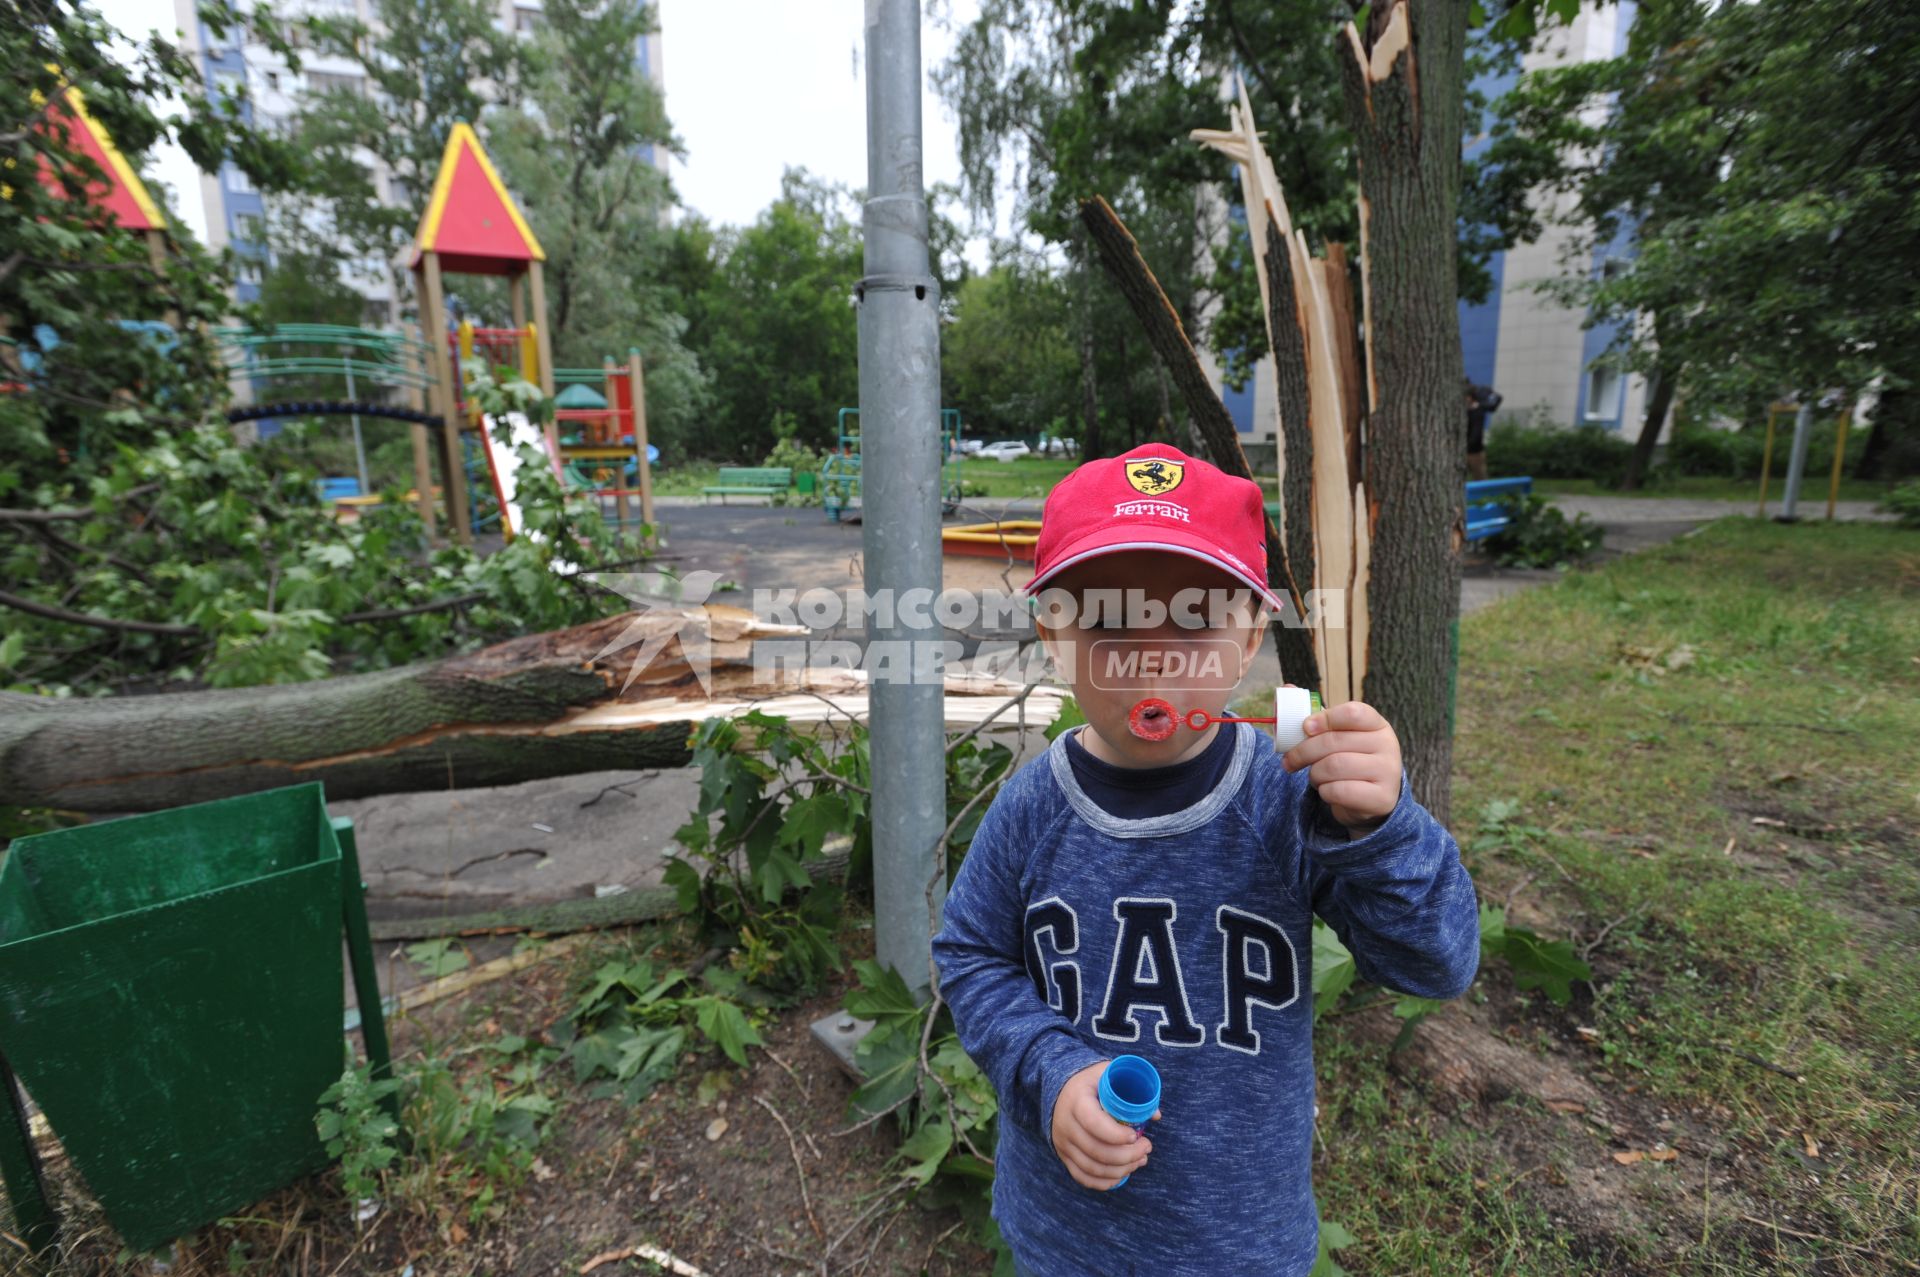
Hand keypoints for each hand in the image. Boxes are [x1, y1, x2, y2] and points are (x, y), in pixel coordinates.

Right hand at [1051, 1062, 1157, 1190]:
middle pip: (1097, 1151)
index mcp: (1077, 1101)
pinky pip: (1083, 1177)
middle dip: (1128, 1155)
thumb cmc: (1092, 1082)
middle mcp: (1066, 1124)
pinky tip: (1121, 1175)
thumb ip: (1133, 1088)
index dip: (1117, 1135)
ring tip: (1140, 1160)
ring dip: (1121, 1170)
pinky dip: (1104, 1182)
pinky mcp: (1064, 1156)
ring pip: (1093, 1168)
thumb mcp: (1108, 1074)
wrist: (1061, 1090)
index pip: (1095, 1123)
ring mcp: (1063, 1143)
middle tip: (1146, 1148)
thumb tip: (1155, 1115)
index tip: (1136, 1135)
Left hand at [1280, 699, 1402, 834]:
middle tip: (1289, 761)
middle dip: (1303, 752)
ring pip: (1334, 766)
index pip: (1353, 712)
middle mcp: (1388, 745)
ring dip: (1314, 773)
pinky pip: (1339, 790)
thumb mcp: (1338, 737)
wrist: (1369, 800)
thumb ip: (1316, 715)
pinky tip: (1327, 790)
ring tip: (1315, 776)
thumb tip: (1288, 688)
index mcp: (1377, 725)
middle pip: (1334, 741)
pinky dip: (1324, 791)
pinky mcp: (1381, 798)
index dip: (1325, 718)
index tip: (1305, 728)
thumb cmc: (1349, 761)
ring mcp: (1388, 772)